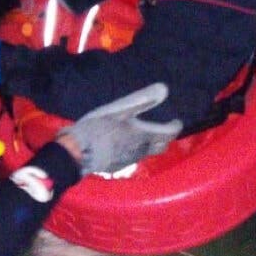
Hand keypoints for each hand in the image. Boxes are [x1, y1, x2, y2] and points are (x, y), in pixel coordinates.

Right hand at [56, 84, 181, 175]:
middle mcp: (141, 150)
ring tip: (147, 135)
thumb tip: (164, 89)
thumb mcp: (120, 108)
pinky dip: (138, 150)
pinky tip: (127, 145)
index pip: (168, 133)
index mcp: (144, 135)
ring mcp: (130, 160)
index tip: (176, 121)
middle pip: (161, 146)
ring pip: (148, 152)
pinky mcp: (119, 166)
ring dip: (152, 144)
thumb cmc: (99, 126)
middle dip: (166, 137)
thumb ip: (143, 99)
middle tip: (164, 129)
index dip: (175, 127)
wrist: (78, 151)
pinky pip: (134, 157)